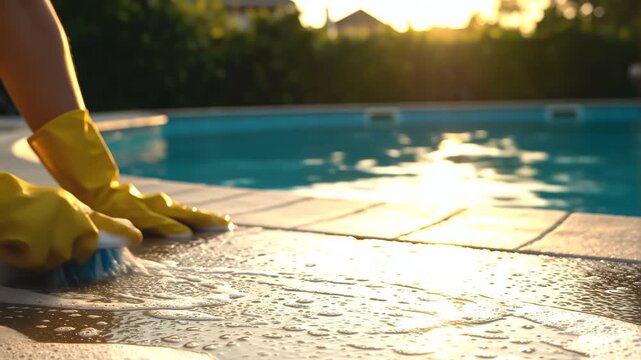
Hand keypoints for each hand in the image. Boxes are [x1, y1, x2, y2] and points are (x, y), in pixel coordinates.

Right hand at [0, 173, 141, 269]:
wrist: (0, 202)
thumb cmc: (24, 203)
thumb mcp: (56, 204)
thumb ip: (76, 216)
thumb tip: (93, 231)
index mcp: (77, 208)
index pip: (106, 222)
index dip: (123, 231)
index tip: (138, 238)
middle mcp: (75, 220)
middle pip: (84, 249)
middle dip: (72, 251)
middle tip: (50, 241)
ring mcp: (62, 236)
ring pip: (60, 258)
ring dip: (44, 254)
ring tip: (28, 236)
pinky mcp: (46, 249)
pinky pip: (41, 263)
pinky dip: (29, 257)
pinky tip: (20, 242)